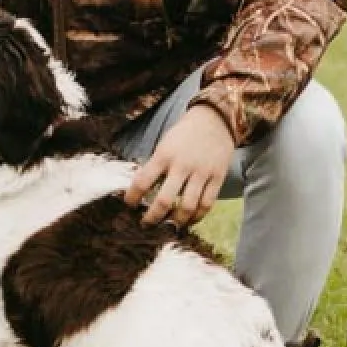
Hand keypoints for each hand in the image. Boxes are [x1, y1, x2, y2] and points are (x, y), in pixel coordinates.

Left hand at [123, 103, 234, 226]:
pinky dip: (197, 216)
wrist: (213, 120)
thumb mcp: (164, 144)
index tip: (129, 205)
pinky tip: (189, 220)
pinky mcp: (217, 178)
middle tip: (147, 224)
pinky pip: (206, 204)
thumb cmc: (183, 134)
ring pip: (187, 207)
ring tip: (169, 226)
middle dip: (153, 217)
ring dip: (176, 221)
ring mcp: (201, 173)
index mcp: (164, 155)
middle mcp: (182, 166)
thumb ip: (155, 166)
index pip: (142, 181)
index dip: (132, 197)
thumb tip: (140, 189)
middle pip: (165, 200)